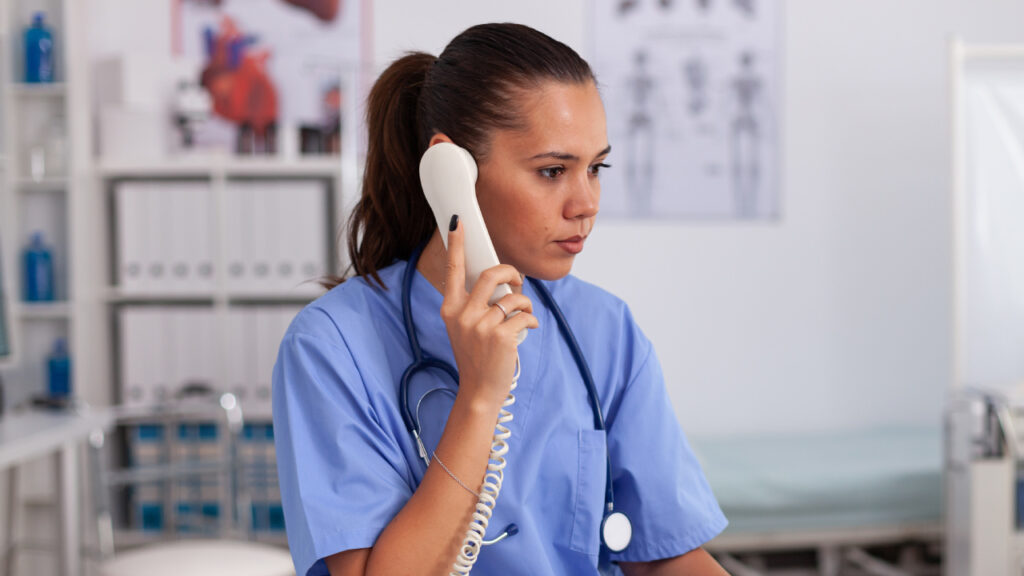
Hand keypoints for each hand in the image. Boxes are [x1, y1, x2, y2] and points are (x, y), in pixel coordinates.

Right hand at [440, 216, 538, 407]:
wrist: (479, 391)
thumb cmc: (476, 357)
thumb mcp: (464, 328)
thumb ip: (475, 305)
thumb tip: (501, 282)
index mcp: (450, 309)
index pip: (453, 270)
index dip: (457, 244)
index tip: (458, 222)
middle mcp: (463, 315)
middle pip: (491, 274)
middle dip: (510, 272)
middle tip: (517, 281)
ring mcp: (481, 326)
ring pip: (513, 296)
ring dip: (525, 303)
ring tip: (525, 315)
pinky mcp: (501, 337)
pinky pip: (525, 315)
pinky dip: (532, 320)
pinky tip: (530, 328)